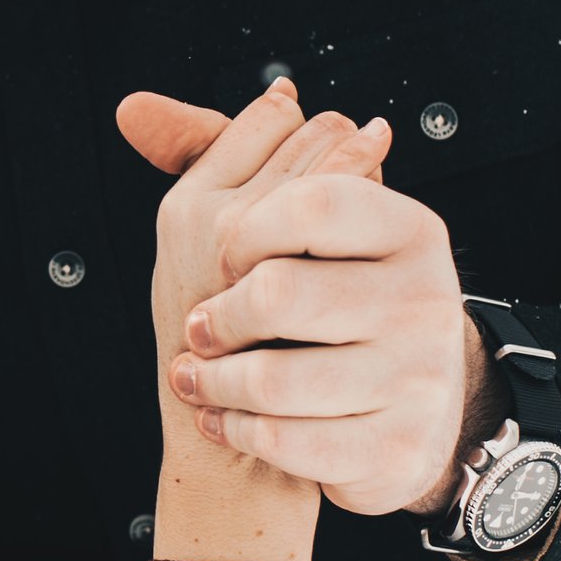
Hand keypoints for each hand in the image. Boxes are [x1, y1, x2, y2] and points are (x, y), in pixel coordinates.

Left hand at [121, 86, 477, 516]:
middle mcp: (426, 299)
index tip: (224, 256)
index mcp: (409, 228)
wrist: (401, 411)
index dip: (244, 233)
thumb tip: (134, 111)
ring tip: (201, 375)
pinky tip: (229, 417)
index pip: (312, 202)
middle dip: (216, 317)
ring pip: (272, 380)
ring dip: (213, 382)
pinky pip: (288, 442)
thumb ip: (226, 156)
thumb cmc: (334, 302)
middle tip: (201, 329)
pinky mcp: (396, 450)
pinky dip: (239, 431)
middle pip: (278, 292)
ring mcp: (418, 379)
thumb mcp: (303, 224)